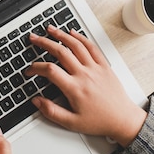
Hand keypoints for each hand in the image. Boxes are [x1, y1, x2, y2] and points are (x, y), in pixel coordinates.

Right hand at [25, 26, 146, 146]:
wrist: (123, 119)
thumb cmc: (100, 121)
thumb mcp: (72, 123)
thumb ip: (51, 112)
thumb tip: (36, 101)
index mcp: (75, 88)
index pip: (50, 70)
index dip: (35, 68)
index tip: (29, 70)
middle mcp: (84, 75)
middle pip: (61, 52)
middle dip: (44, 43)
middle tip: (34, 38)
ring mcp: (95, 68)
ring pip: (76, 45)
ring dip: (61, 35)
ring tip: (50, 29)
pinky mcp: (104, 66)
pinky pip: (92, 47)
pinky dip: (81, 38)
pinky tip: (72, 33)